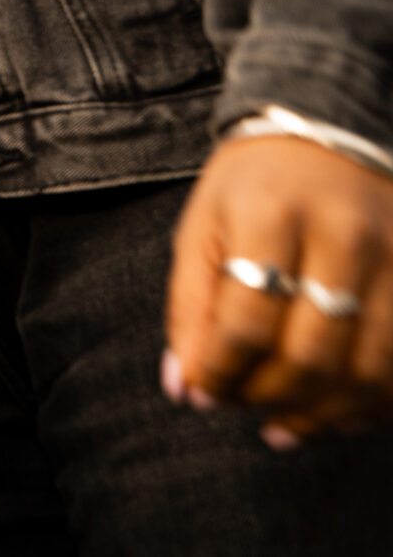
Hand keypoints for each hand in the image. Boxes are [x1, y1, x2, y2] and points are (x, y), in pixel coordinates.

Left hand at [165, 134, 392, 443]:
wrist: (325, 131)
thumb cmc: (250, 188)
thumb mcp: (201, 228)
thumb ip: (189, 307)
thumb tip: (184, 387)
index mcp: (270, 214)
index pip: (248, 321)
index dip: (220, 372)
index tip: (199, 393)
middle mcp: (343, 236)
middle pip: (311, 352)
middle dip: (267, 397)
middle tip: (237, 408)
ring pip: (369, 368)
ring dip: (322, 413)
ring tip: (282, 425)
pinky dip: (373, 404)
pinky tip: (336, 415)